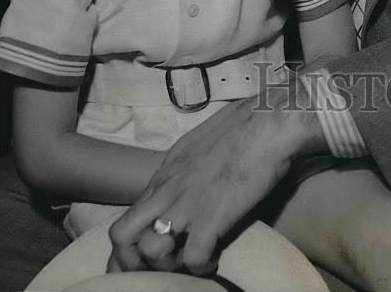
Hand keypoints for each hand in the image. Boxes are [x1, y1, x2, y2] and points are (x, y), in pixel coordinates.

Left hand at [109, 79, 323, 274]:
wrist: (268, 122)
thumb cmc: (244, 123)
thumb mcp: (201, 143)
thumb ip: (187, 166)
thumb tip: (191, 177)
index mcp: (165, 173)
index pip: (127, 217)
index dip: (129, 246)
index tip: (142, 258)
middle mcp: (167, 190)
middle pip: (121, 236)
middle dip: (131, 261)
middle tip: (156, 268)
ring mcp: (186, 205)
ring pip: (149, 250)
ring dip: (166, 265)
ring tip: (187, 263)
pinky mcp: (211, 217)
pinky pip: (192, 258)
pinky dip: (201, 267)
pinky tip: (213, 260)